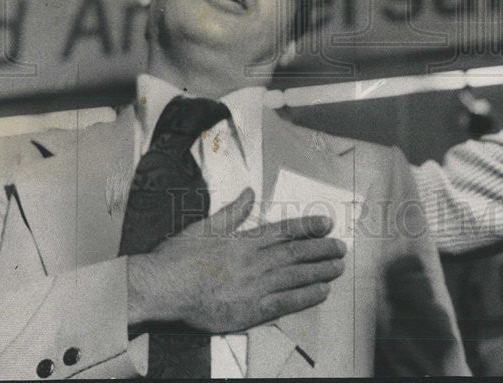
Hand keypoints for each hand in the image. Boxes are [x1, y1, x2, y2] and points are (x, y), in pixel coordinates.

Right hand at [127, 188, 345, 333]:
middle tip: (341, 247)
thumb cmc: (179, 257)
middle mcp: (254, 261)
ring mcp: (253, 286)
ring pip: (295, 276)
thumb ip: (233, 211)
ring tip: (338, 266)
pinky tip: (320, 292)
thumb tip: (249, 192)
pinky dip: (305, 297)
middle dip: (321, 249)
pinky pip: (284, 302)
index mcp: (244, 240)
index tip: (327, 223)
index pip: (284, 231)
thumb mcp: (206, 225)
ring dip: (320, 270)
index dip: (308, 226)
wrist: (162, 287)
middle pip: (296, 253)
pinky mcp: (249, 310)